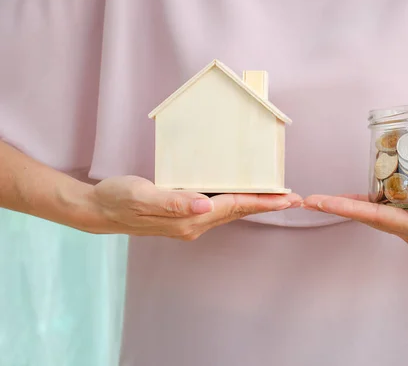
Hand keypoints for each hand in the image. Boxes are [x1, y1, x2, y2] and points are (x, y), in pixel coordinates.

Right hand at [84, 175, 301, 240]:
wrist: (100, 210)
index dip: (262, 202)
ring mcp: (190, 222)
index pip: (234, 207)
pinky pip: (219, 209)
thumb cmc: (119, 199)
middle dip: (268, 205)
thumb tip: (204, 205)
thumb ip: (173, 201)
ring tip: (278, 197)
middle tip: (295, 199)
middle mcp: (194, 224)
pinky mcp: (185, 216)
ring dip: (255, 204)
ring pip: (231, 211)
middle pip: (239, 211)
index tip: (287, 198)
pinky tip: (243, 195)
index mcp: (188, 219)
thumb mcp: (141, 196)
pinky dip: (238, 201)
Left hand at [302, 174, 407, 247]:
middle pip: (369, 217)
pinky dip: (369, 201)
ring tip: (321, 199)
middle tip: (307, 200)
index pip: (376, 218)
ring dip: (349, 206)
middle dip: (338, 208)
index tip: (319, 202)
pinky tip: (356, 194)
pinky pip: (388, 207)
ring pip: (376, 213)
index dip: (345, 208)